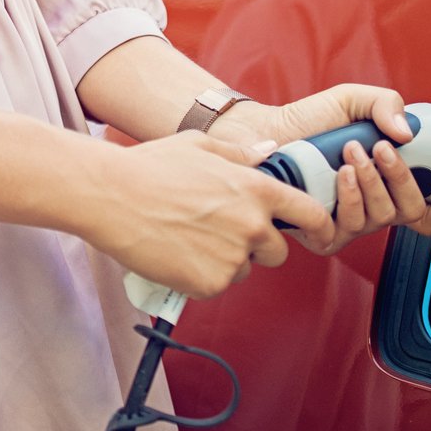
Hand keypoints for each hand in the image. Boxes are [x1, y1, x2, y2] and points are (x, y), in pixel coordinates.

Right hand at [83, 131, 338, 299]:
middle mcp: (253, 226)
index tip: (317, 231)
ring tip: (188, 236)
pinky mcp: (209, 284)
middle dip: (258, 245)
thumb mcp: (200, 146)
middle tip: (219, 230)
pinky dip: (201, 276)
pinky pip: (216, 285)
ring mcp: (232, 258)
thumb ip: (241, 153)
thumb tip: (270, 151)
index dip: (319, 224)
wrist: (112, 197)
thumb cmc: (151, 165)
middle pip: (278, 251)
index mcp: (256, 189)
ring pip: (243, 269)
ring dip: (226, 260)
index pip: (310, 213)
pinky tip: (176, 253)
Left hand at [209, 85, 430, 254]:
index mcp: (387, 183)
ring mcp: (350, 223)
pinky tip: (341, 174)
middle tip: (382, 149)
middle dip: (402, 178)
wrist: (267, 132)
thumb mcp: (353, 100)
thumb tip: (407, 134)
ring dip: (373, 181)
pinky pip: (350, 227)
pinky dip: (351, 197)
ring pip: (382, 217)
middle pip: (411, 211)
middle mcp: (373, 207)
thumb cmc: (309, 121)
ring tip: (352, 152)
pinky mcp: (323, 234)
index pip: (428, 208)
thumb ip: (386, 104)